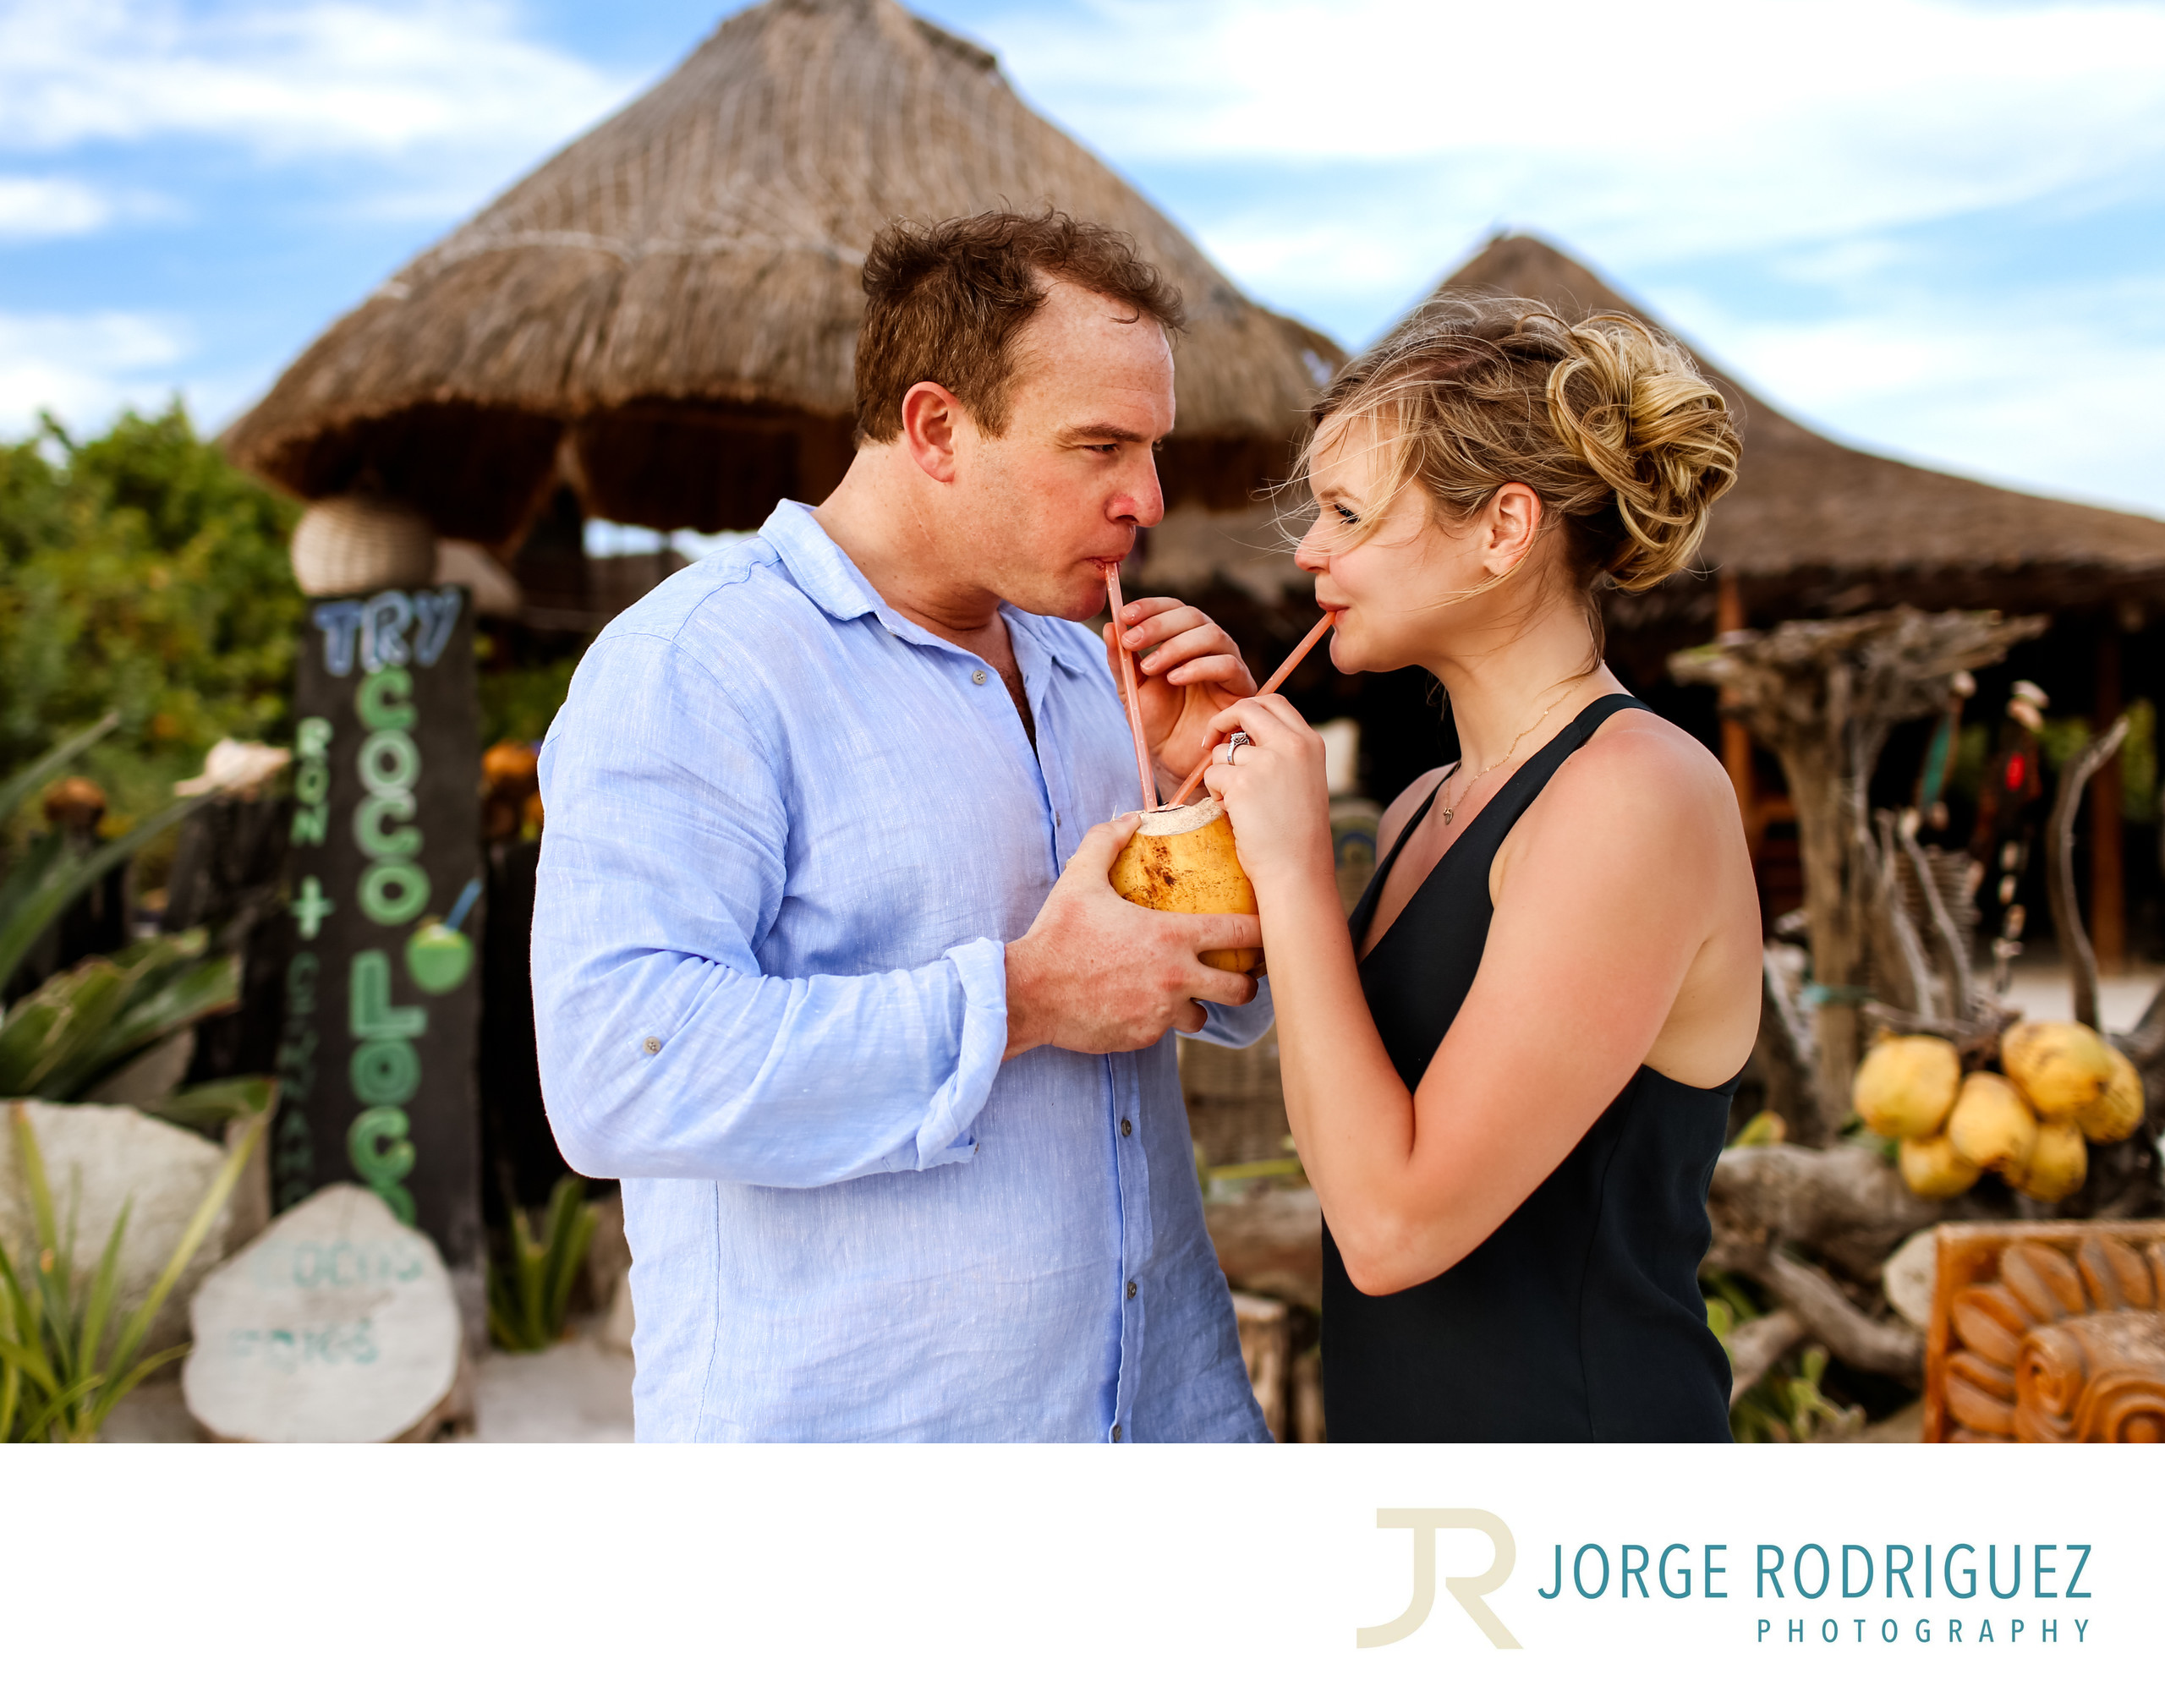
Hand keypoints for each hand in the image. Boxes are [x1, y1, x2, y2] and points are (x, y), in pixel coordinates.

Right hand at [1005, 815, 1260, 1057]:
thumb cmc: (1057, 934)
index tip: (1265, 928)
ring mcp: (1161, 1013)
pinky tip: (1143, 1005)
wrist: (1027, 993)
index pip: (1239, 934)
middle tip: (1237, 974)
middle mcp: (1176, 978)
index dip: (1260, 930)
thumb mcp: (1079, 879)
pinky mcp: (1143, 1038)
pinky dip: (1161, 1020)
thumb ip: (1107, 842)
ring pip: (1204, 1017)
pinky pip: (1166, 1031)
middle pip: (1240, 989)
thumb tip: (1130, 818)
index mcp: (1171, 937)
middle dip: (1245, 982)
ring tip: (1186, 995)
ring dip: (1200, 1006)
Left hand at [1102, 597, 1256, 794]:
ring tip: (1150, 667)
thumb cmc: (1156, 723)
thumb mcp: (1131, 689)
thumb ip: (1120, 660)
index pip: (1172, 609)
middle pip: (1193, 616)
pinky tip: (1175, 679)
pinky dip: (1199, 667)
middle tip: (1132, 641)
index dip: (1151, 607)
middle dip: (1158, 625)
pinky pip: (1227, 665)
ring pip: (1212, 635)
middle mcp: (1208, 647)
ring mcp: (1227, 664)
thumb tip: (1109, 626)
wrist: (1173, 761)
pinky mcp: (1241, 687)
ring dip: (1177, 646)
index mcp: (1182, 640)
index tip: (1125, 615)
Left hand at [1203, 695, 1334, 894]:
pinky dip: (1216, 794)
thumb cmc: (1296, 833)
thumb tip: (1243, 737)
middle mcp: (1292, 745)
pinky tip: (1234, 813)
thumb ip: (1282, 754)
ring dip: (1220, 775)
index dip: (1247, 709)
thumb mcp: (1303, 781)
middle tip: (1209, 742)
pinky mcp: (1242, 782)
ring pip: (1223, 750)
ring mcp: (1267, 762)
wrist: (1297, 870)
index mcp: (1310, 743)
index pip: (1274, 702)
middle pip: (1246, 709)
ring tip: (1238, 803)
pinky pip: (1212, 775)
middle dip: (1221, 721)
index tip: (1234, 728)